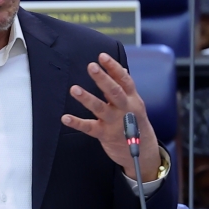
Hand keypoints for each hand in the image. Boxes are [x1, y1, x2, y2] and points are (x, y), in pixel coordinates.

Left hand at [61, 53, 161, 180]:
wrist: (143, 152)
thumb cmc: (135, 123)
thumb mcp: (135, 104)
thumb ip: (126, 88)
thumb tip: (120, 68)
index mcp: (132, 99)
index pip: (124, 80)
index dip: (114, 68)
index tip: (102, 56)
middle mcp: (125, 109)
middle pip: (114, 92)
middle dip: (102, 79)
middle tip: (91, 66)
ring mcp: (114, 122)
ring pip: (100, 108)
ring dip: (87, 98)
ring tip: (74, 89)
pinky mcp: (105, 135)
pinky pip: (89, 128)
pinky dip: (77, 123)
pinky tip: (65, 117)